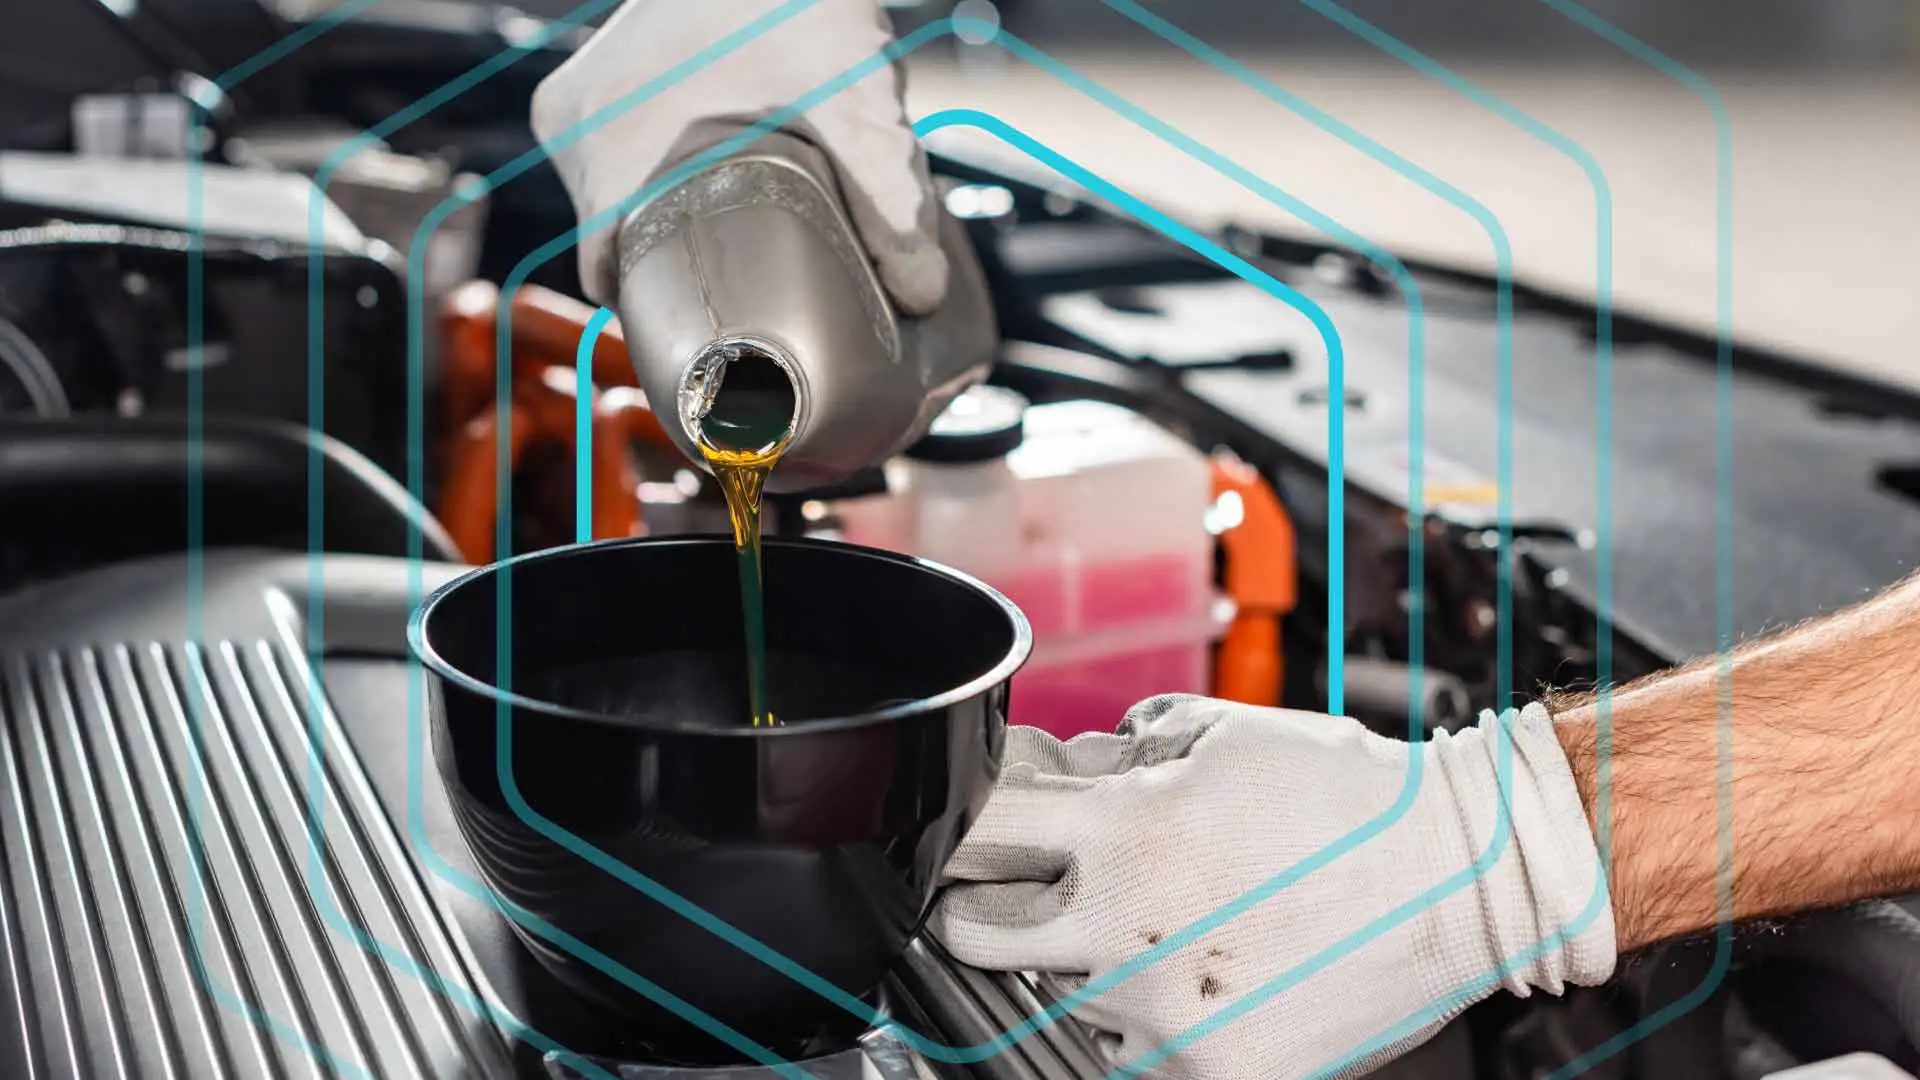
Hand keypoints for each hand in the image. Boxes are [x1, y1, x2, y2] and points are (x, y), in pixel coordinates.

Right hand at [530, 0, 947, 312]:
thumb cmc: (793, 1)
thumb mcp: (854, 106)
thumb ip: (891, 204)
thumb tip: (921, 296)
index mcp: (606, 152)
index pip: (613, 278)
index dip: (666, 318)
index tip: (718, 341)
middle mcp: (570, 129)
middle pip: (617, 242)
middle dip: (676, 273)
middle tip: (747, 300)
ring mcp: (574, 101)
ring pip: (613, 202)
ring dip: (665, 226)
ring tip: (731, 255)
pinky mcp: (592, 81)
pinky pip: (610, 160)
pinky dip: (654, 182)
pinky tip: (706, 199)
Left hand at [933, 695, 1614, 1079]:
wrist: (1464, 877)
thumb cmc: (1345, 797)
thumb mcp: (1217, 736)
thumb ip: (1116, 755)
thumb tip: (1049, 767)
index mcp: (1125, 832)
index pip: (976, 835)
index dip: (957, 830)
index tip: (960, 835)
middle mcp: (1128, 929)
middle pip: (975, 934)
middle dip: (982, 910)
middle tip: (1023, 900)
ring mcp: (1164, 1014)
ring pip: (1050, 1004)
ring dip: (1072, 975)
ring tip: (1145, 939)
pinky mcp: (1209, 1073)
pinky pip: (1120, 1059)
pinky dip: (1134, 1028)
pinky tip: (1182, 988)